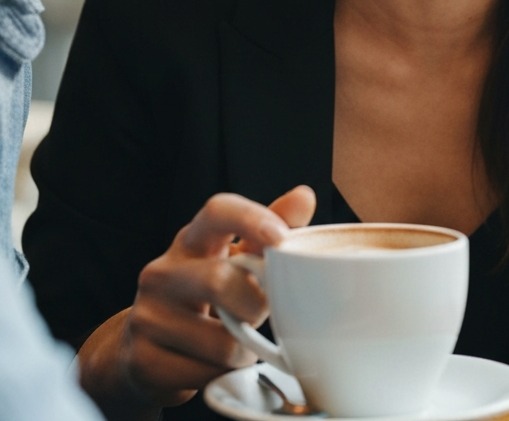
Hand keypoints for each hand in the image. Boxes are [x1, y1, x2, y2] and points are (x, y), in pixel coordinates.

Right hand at [77, 186, 315, 420]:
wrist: (148, 346)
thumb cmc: (207, 293)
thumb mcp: (237, 257)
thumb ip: (272, 228)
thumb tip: (304, 197)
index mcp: (193, 239)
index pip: (217, 211)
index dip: (251, 219)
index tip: (280, 237)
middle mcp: (163, 271)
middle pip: (220, 281)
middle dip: (254, 306)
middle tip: (259, 315)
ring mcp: (146, 315)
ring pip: (219, 341)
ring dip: (242, 350)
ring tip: (237, 343)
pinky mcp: (140, 359)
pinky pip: (202, 374)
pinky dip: (220, 375)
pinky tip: (213, 364)